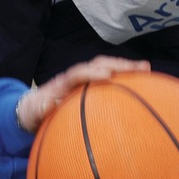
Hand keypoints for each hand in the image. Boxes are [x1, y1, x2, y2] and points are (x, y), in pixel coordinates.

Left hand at [16, 56, 149, 133]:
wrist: (32, 109)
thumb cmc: (34, 113)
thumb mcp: (32, 114)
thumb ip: (39, 109)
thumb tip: (48, 104)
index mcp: (62, 83)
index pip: (77, 73)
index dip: (91, 72)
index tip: (107, 75)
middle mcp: (75, 78)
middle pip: (97, 64)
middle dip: (117, 64)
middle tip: (138, 67)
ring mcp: (84, 81)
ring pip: (106, 69)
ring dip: (125, 68)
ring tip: (146, 70)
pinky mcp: (92, 87)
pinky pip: (110, 81)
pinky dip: (125, 81)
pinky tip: (142, 86)